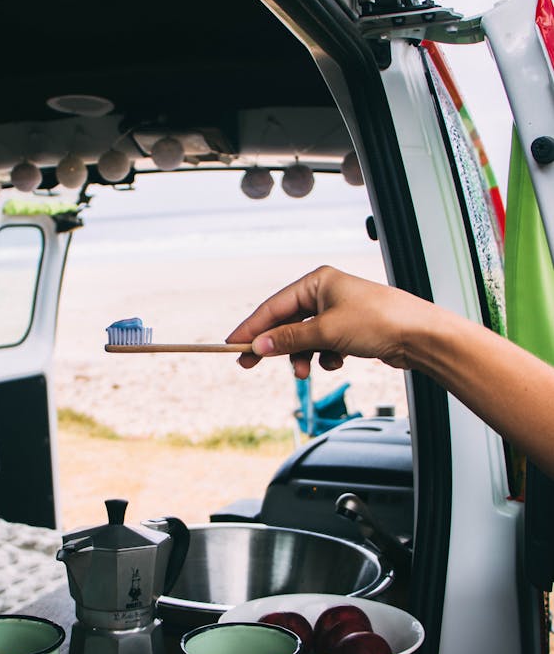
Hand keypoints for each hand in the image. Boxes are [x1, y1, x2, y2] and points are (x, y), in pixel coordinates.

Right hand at [225, 266, 427, 378]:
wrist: (420, 336)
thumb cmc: (379, 321)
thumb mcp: (326, 331)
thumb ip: (289, 339)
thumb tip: (258, 346)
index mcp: (317, 281)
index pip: (273, 306)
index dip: (251, 327)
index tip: (233, 345)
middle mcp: (326, 293)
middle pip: (286, 322)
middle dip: (275, 346)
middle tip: (250, 365)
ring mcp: (338, 311)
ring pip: (304, 338)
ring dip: (301, 356)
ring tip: (305, 371)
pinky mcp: (349, 329)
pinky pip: (323, 346)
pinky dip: (324, 357)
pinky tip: (336, 362)